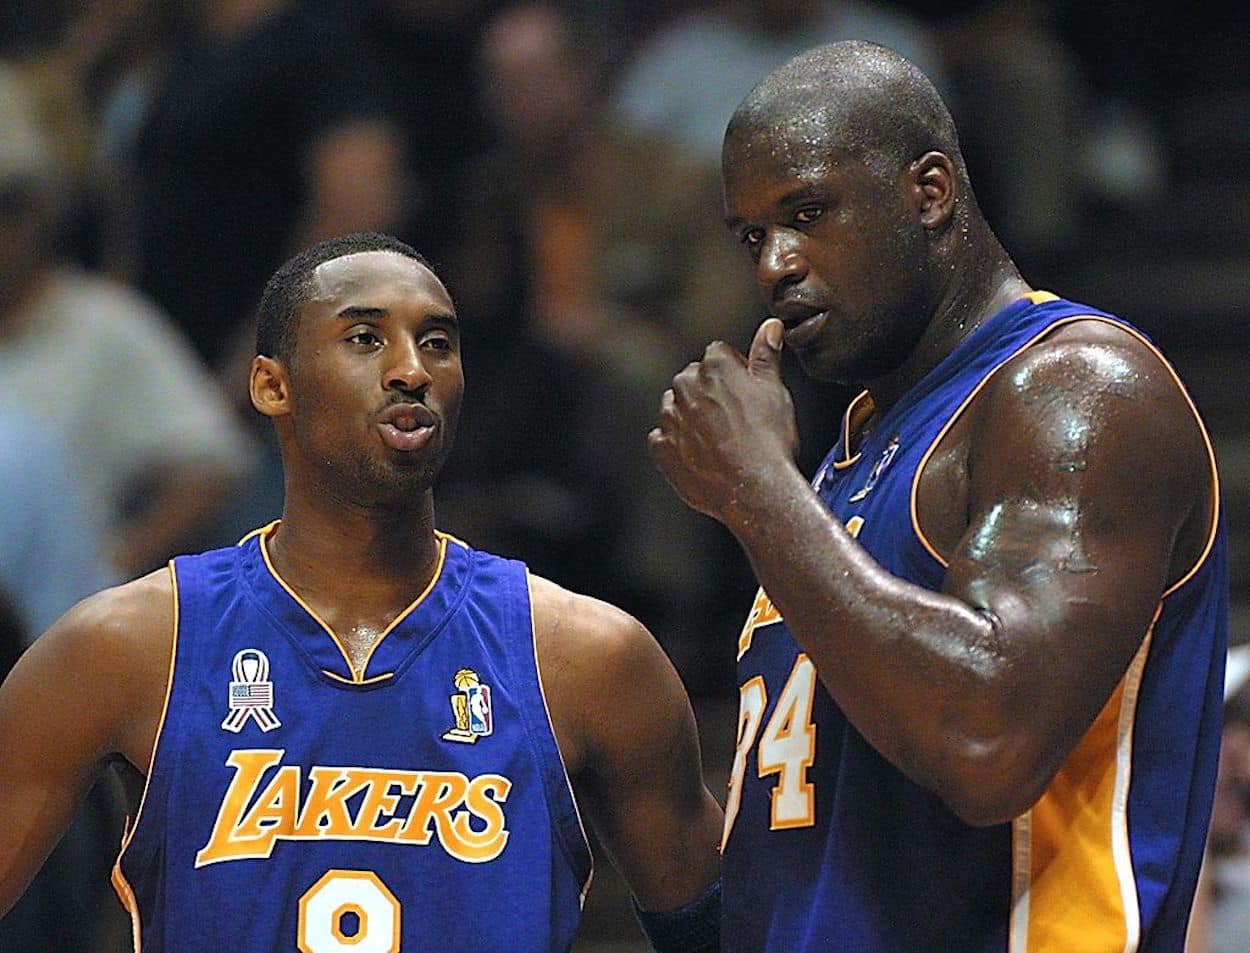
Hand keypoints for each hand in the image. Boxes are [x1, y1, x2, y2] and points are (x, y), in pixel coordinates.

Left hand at [649, 319, 798, 521]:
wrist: (755, 489)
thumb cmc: (771, 439)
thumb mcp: (775, 390)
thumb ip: (767, 355)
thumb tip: (770, 326)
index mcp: (714, 366)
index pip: (718, 354)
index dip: (735, 372)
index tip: (747, 392)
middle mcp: (685, 386)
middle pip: (693, 379)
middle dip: (708, 392)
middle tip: (735, 419)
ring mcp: (669, 418)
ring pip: (676, 407)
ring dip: (691, 417)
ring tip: (719, 440)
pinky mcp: (661, 448)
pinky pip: (663, 438)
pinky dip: (677, 444)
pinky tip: (701, 457)